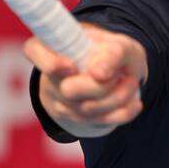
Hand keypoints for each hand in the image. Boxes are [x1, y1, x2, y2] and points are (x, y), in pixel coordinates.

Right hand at [23, 22, 148, 137]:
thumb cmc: (111, 52)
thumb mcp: (118, 45)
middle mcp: (50, 76)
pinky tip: (135, 103)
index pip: (33, 51)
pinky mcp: (76, 119)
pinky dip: (124, 112)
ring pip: (88, 109)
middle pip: (69, 90)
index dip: (49, 62)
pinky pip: (101, 122)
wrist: (114, 72)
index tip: (71, 66)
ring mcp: (60, 101)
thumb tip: (98, 73)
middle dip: (101, 85)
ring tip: (131, 82)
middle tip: (119, 74)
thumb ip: (111, 53)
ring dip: (119, 97)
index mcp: (51, 46)